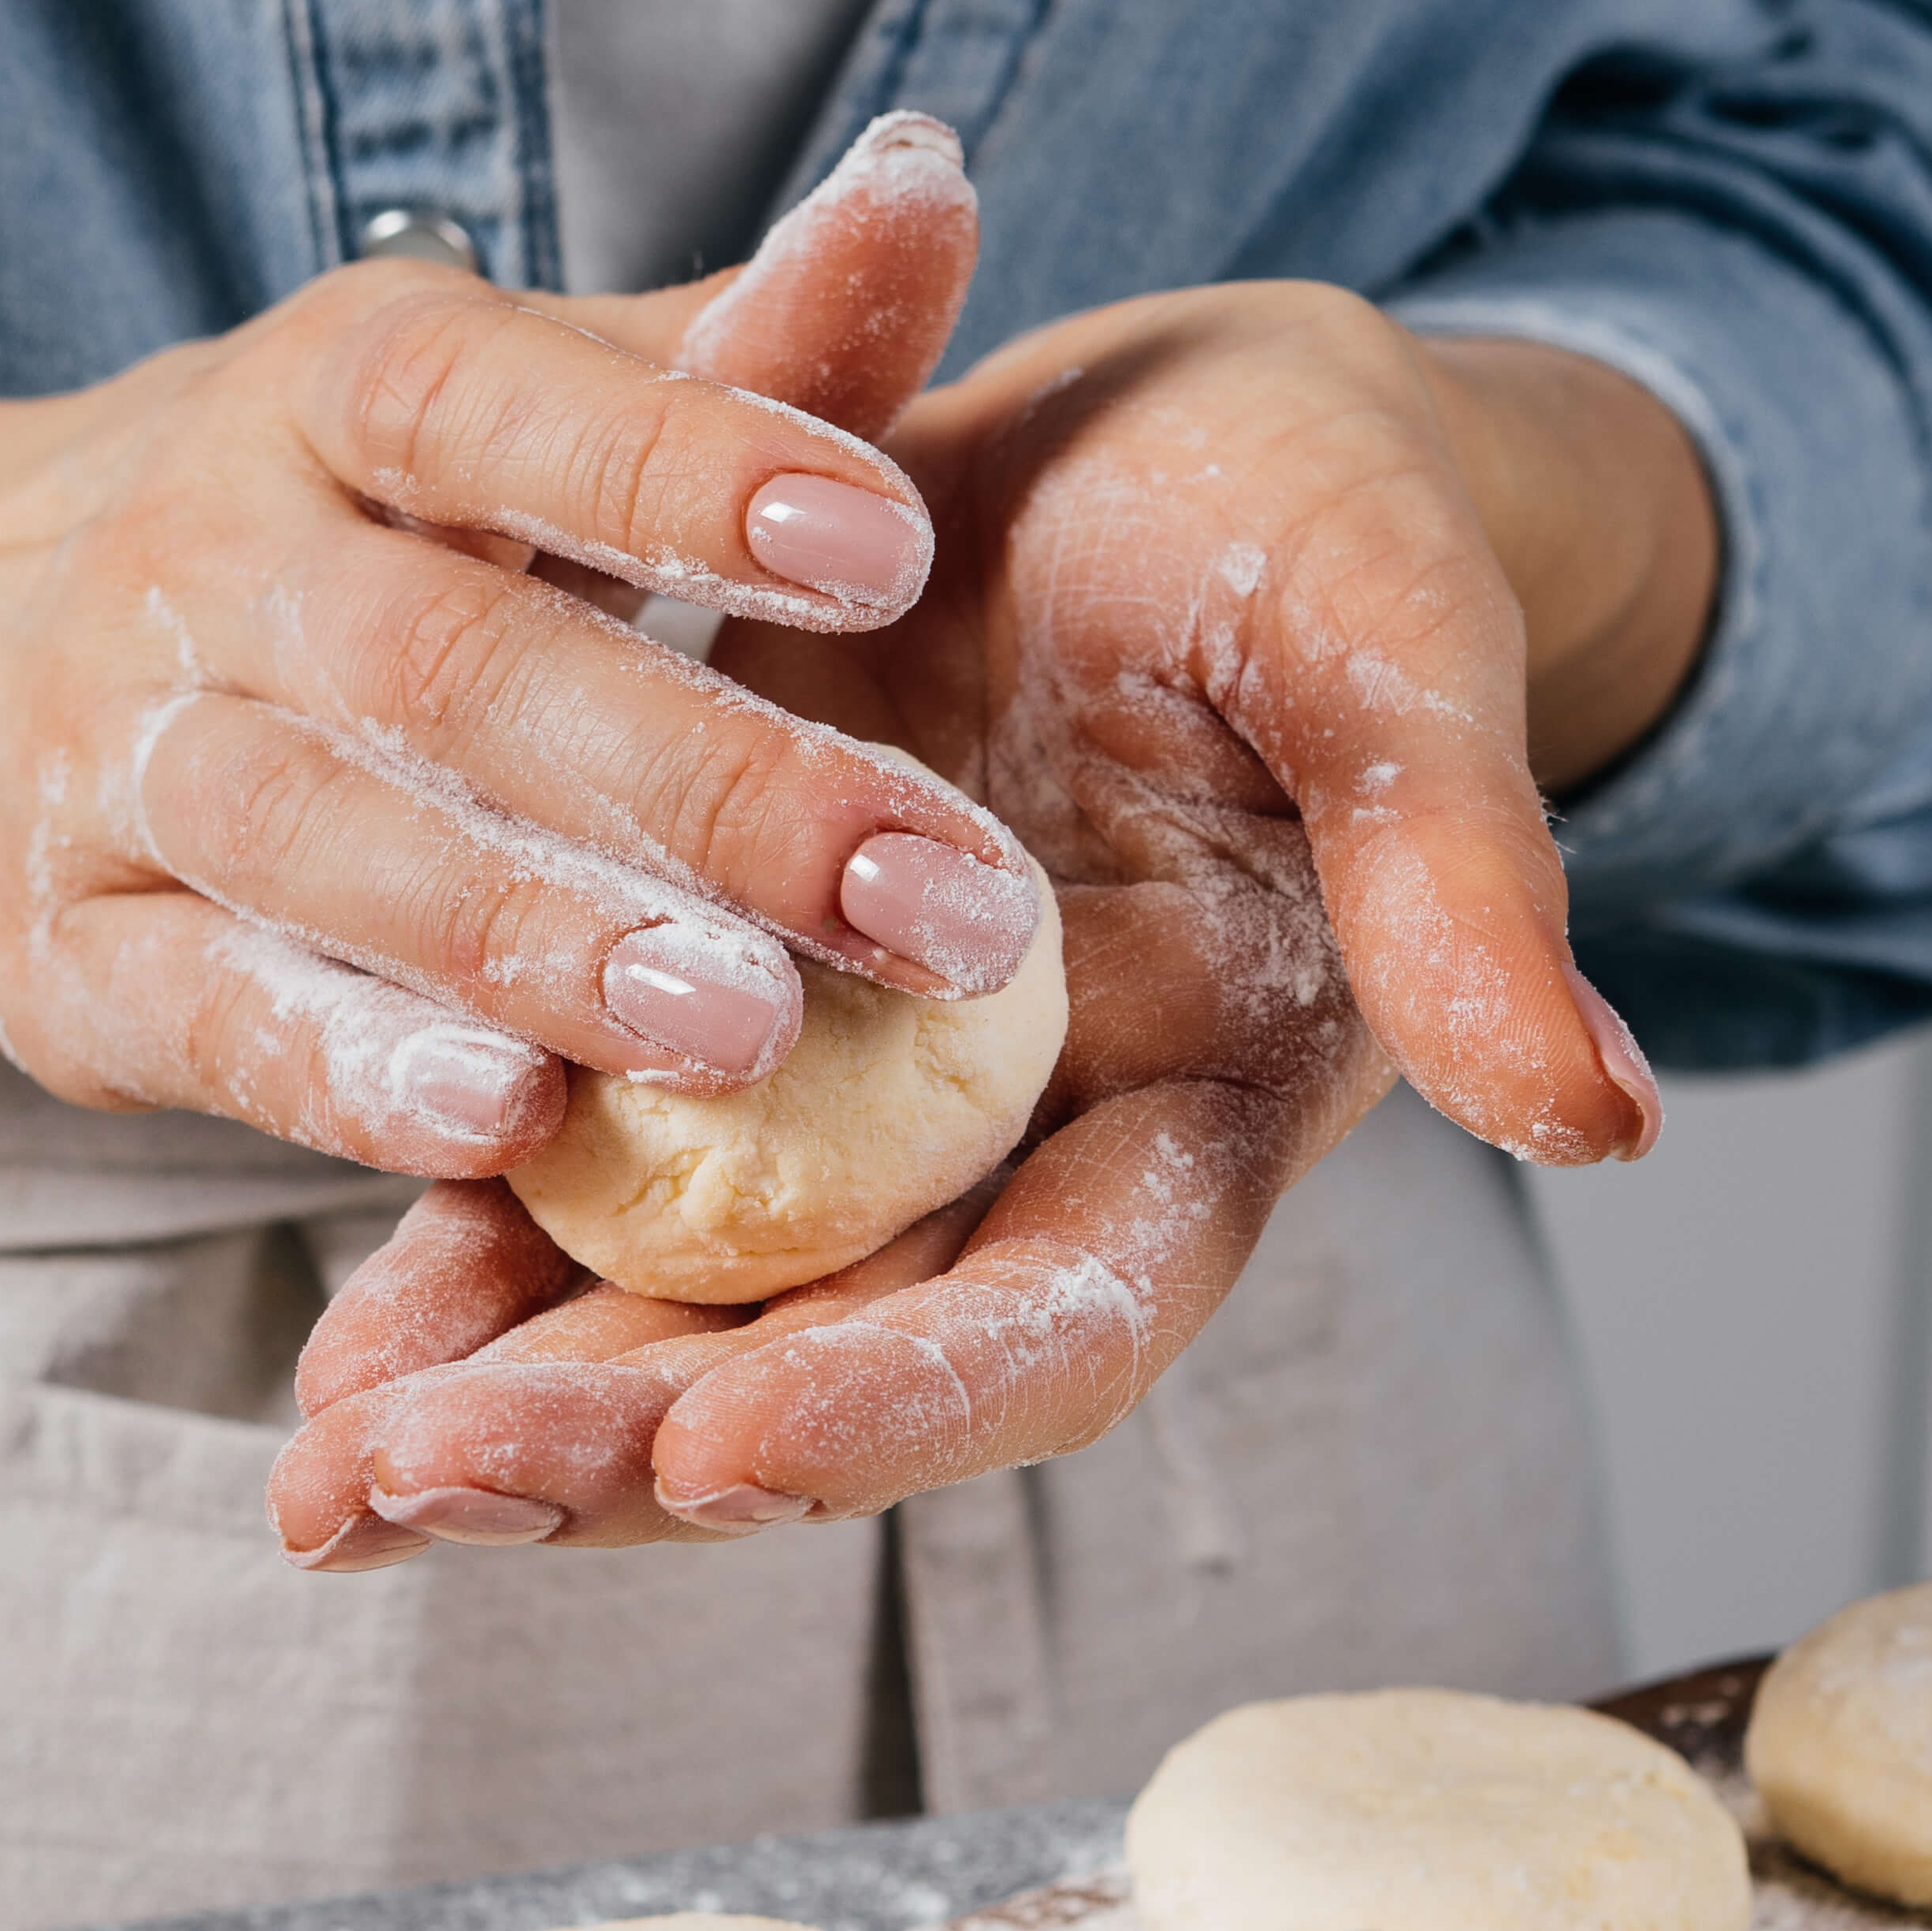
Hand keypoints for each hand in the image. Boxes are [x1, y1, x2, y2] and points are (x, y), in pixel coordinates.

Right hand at [0, 206, 1049, 1177]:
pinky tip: (480, 1155)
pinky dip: (326, 1079)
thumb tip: (946, 184)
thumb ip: (722, 348)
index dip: (713, 446)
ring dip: (515, 946)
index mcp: (350, 391)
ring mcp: (111, 756)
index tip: (900, 530)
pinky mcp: (61, 950)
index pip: (541, 396)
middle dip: (695, 778)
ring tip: (719, 1052)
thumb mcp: (491, 415)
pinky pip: (200, 1021)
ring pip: (322, 853)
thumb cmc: (303, 522)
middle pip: (470, 667)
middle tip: (920, 894)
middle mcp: (216, 548)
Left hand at [273, 258, 1718, 1559]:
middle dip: (626, 1453)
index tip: (723, 1444)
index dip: (900, 1399)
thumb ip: (1469, 888)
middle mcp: (1015, 1164)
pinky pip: (573, 1187)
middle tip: (428, 1495)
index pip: (1056, 1320)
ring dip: (506, 1417)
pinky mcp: (721, 1033)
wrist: (1182, 435)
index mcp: (1195, 1117)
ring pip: (674, 1321)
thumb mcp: (1402, 658)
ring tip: (328, 1493)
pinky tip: (328, 1377)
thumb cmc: (1325, 530)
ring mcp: (860, 1120)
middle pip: (824, 1370)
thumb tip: (1604, 1113)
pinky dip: (455, 1276)